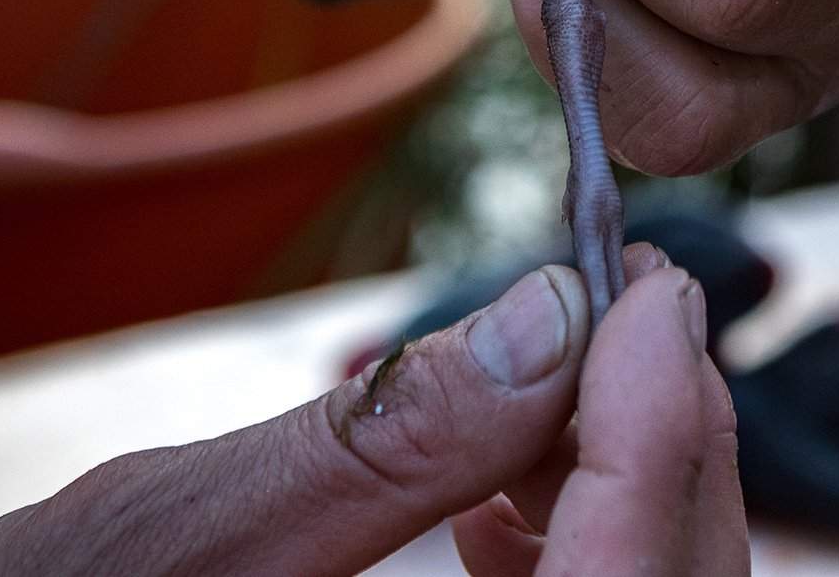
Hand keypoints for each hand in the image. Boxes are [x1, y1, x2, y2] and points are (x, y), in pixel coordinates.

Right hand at [0, 249, 744, 576]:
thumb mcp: (172, 532)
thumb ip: (383, 440)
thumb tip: (548, 317)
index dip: (665, 423)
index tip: (651, 288)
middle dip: (665, 446)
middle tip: (628, 303)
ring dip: (624, 491)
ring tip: (557, 378)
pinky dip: (572, 550)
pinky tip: (502, 494)